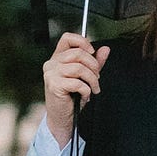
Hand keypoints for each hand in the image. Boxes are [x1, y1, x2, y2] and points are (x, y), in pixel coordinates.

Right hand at [43, 32, 110, 147]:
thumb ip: (95, 62)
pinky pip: (78, 83)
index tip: (92, 52)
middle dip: (93, 66)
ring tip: (93, 88)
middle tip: (97, 78)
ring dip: (92, 80)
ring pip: (79, 68)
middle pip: (78, 53)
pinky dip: (86, 91)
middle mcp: (52, 64)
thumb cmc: (72, 97)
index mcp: (57, 58)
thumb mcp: (86, 77)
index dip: (82, 41)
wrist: (62, 118)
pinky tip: (84, 96)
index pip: (67, 38)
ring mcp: (51, 74)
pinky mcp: (54, 85)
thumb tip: (105, 49)